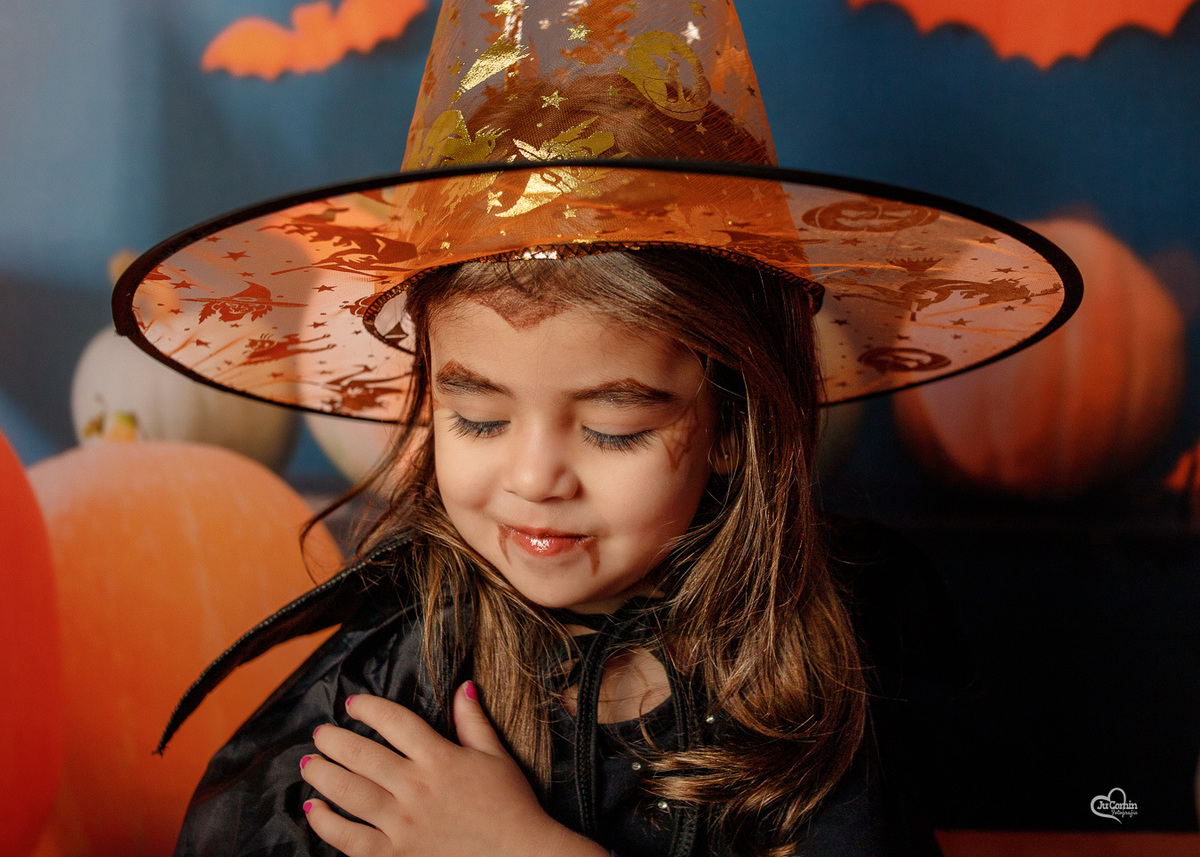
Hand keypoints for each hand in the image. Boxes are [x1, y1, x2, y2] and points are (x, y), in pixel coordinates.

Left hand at [300, 683, 607, 856]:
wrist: (520, 856)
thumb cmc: (510, 805)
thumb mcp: (496, 757)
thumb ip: (474, 722)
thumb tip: (463, 686)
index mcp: (440, 758)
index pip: (396, 721)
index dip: (369, 708)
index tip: (352, 704)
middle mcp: (416, 787)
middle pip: (363, 755)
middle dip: (334, 740)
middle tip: (320, 734)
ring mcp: (403, 823)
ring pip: (350, 792)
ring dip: (323, 775)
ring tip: (310, 763)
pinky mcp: (396, 854)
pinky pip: (351, 839)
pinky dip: (327, 824)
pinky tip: (313, 810)